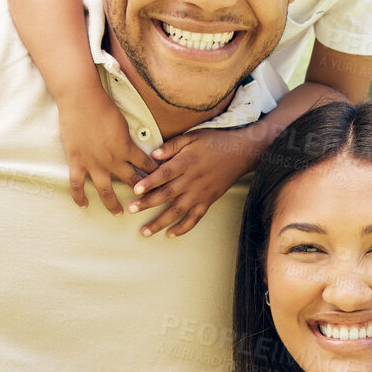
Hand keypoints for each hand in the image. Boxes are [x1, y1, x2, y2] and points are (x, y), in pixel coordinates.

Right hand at [57, 87, 155, 212]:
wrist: (81, 99)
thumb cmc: (104, 105)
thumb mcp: (124, 122)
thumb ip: (129, 137)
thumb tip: (136, 143)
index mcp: (127, 148)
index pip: (147, 166)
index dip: (155, 174)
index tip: (161, 181)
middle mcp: (113, 160)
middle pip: (131, 182)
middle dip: (141, 193)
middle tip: (147, 202)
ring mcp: (94, 163)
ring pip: (105, 191)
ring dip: (113, 204)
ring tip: (119, 213)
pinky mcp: (77, 162)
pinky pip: (78, 185)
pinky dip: (80, 197)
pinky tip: (84, 205)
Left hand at [127, 129, 253, 237]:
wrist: (240, 153)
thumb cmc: (214, 141)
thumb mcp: (192, 136)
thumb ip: (172, 145)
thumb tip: (153, 154)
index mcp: (186, 162)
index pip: (164, 174)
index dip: (150, 182)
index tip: (136, 190)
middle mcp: (192, 180)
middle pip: (167, 194)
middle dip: (147, 203)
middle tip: (131, 210)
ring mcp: (200, 193)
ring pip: (178, 211)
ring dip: (160, 222)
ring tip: (145, 231)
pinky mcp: (208, 201)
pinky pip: (195, 218)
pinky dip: (183, 228)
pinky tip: (170, 234)